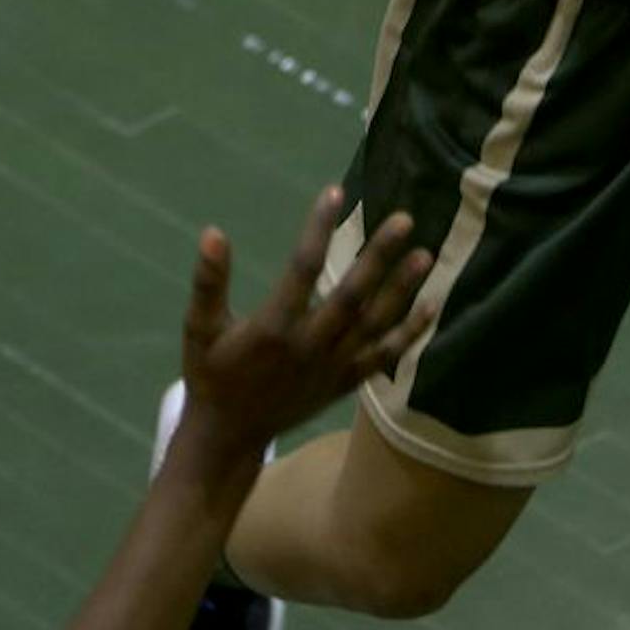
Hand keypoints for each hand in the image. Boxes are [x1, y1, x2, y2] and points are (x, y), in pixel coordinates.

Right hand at [174, 188, 435, 472]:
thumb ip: (208, 282)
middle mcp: (309, 346)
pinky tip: (430, 305)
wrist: (228, 438)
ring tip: (425, 255)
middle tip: (404, 219)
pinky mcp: (345, 384)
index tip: (336, 191)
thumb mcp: (199, 329)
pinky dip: (408, 333)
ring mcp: (332, 367)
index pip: (302, 268)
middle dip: (378, 256)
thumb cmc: (213, 375)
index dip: (318, 228)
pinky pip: (382, 357)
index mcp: (273, 328)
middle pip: (351, 295)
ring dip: (402, 289)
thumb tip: (213, 232)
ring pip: (374, 324)